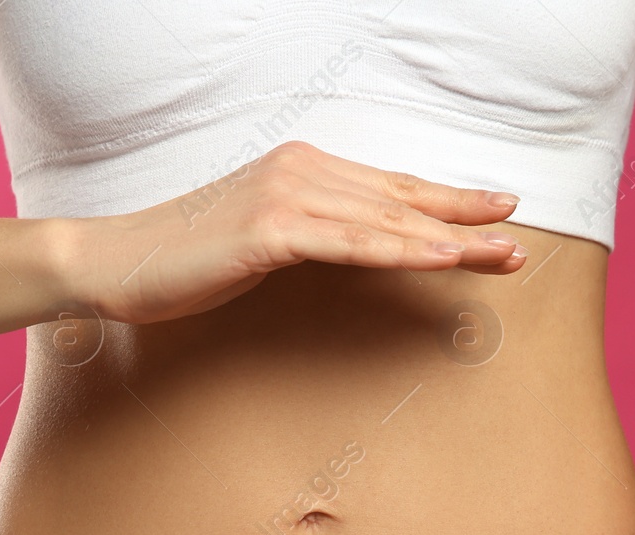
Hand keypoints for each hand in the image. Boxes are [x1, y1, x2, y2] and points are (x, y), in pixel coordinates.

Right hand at [67, 140, 528, 324]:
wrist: (115, 264)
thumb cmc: (183, 260)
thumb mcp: (258, 240)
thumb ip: (308, 235)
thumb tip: (353, 250)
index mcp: (301, 170)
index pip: (389, 188)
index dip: (447, 201)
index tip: (496, 212)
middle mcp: (300, 171)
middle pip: (399, 199)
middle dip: (464, 219)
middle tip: (519, 238)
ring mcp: (285, 197)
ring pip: (385, 221)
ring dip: (449, 239)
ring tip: (500, 254)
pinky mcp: (269, 232)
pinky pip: (350, 243)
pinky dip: (400, 250)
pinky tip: (441, 256)